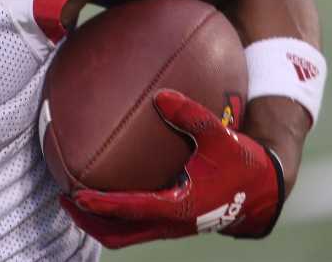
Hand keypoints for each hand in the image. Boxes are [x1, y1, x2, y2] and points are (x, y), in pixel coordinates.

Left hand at [62, 89, 284, 246]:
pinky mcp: (175, 222)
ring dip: (100, 222)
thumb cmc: (243, 164)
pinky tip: (108, 190)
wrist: (267, 192)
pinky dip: (119, 215)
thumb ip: (193, 116)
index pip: (131, 209)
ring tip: (75, 200)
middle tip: (64, 199)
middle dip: (88, 222)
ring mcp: (172, 227)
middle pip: (118, 235)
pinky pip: (138, 225)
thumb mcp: (223, 137)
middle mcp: (172, 223)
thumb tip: (161, 96)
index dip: (101, 204)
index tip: (76, 194)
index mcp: (179, 207)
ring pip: (127, 235)